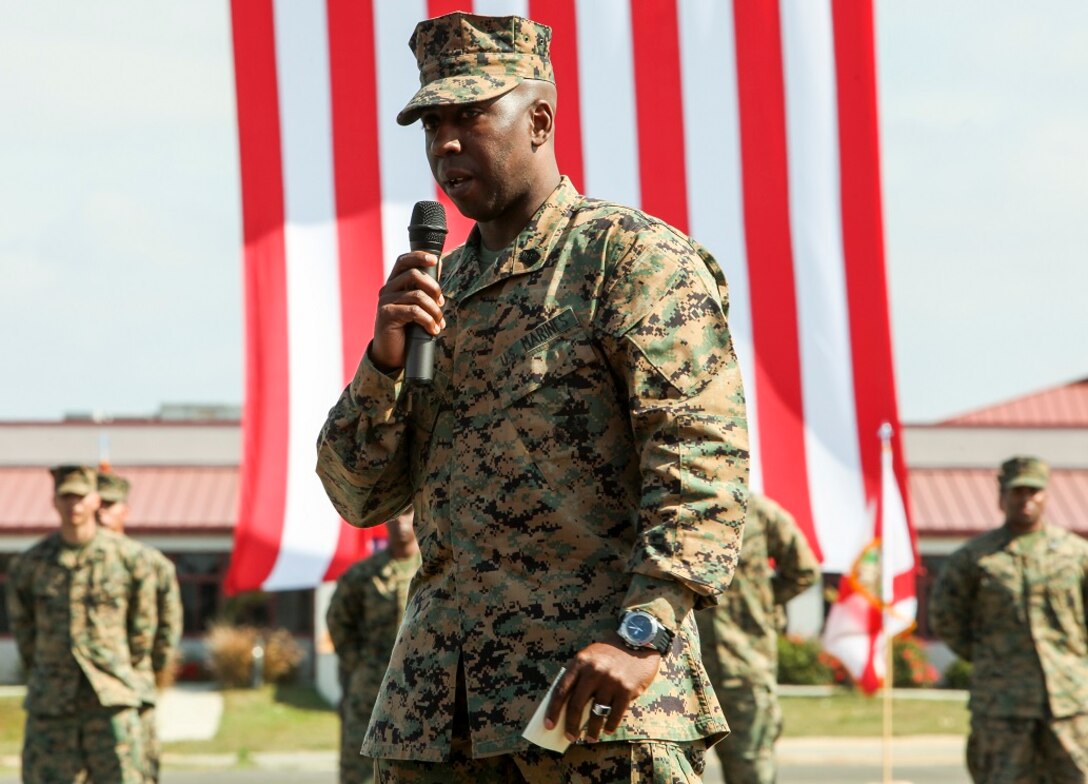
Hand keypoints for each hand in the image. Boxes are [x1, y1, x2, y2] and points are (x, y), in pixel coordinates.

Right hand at [370, 251, 444, 370]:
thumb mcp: (417, 305)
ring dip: (434, 310)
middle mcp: (387, 289)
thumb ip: (425, 287)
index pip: (404, 261)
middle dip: (434, 288)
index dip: (419, 256)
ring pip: (417, 295)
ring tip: (439, 323)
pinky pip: (414, 311)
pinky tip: (433, 330)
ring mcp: (385, 301)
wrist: (391, 354)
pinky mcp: (386, 315)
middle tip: (441, 304)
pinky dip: (428, 321)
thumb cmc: (406, 329)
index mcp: (394, 284)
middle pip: (414, 275)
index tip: (435, 260)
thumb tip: (438, 264)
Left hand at [543, 632, 661, 742]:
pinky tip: (606, 730)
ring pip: (597, 713)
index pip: (561, 690)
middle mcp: (594, 672)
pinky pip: (615, 714)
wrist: (638, 640)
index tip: (548, 725)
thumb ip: (579, 678)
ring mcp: (611, 681)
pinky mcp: (626, 689)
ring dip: (592, 731)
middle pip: (577, 705)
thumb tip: (568, 710)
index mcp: (580, 662)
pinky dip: (610, 726)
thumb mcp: (590, 657)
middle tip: (570, 737)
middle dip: (571, 725)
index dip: (553, 710)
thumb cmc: (609, 653)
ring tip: (590, 739)